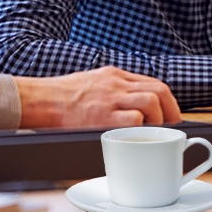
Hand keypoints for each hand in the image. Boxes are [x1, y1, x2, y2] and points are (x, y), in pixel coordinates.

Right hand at [15, 66, 180, 128]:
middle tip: (171, 126)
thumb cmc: (62, 95)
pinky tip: (136, 137)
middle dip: (171, 110)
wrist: (39, 99)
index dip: (167, 100)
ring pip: (151, 101)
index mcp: (115, 75)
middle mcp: (116, 84)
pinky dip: (140, 128)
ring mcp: (111, 98)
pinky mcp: (102, 116)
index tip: (170, 114)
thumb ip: (113, 88)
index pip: (152, 82)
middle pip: (159, 90)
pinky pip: (133, 119)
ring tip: (153, 132)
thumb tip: (132, 105)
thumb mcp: (93, 81)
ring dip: (159, 119)